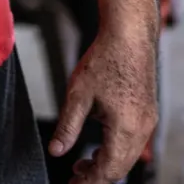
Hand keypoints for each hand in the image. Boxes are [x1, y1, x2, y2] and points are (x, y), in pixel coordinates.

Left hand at [49, 28, 157, 181]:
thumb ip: (68, 125)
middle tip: (76, 175)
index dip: (89, 180)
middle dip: (98, 176)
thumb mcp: (78, 94)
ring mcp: (148, 122)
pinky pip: (134, 142)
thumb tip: (57, 150)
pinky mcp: (147, 113)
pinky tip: (101, 143)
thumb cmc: (105, 59)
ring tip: (84, 162)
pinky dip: (117, 150)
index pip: (108, 170)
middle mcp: (142, 129)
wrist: (128, 36)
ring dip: (108, 164)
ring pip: (129, 156)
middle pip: (121, 168)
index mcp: (126, 128)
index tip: (72, 183)